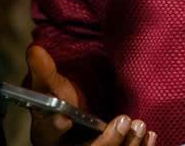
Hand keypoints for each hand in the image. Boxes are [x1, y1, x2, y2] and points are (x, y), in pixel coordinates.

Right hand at [27, 45, 156, 145]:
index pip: (50, 134)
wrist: (72, 117)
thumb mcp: (48, 88)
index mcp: (48, 138)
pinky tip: (149, 135)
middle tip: (125, 120)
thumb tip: (35, 49)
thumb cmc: (58, 102)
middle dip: (108, 143)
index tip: (65, 119)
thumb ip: (44, 71)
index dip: (57, 126)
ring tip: (140, 126)